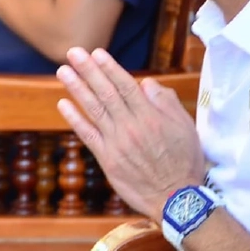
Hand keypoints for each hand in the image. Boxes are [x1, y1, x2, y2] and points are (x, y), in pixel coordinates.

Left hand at [56, 47, 205, 216]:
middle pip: (106, 92)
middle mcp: (131, 126)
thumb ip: (166, 102)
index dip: (109, 68)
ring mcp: (117, 143)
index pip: (126, 85)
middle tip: (73, 52)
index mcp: (150, 116)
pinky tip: (63, 104)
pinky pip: (87, 135)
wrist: (175, 198)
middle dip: (88, 70)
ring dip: (77, 88)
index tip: (96, 53)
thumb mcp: (186, 127)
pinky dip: (74, 119)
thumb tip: (146, 84)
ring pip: (93, 110)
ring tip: (63, 71)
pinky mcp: (108, 160)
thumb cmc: (185, 161)